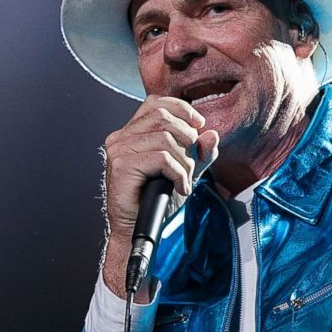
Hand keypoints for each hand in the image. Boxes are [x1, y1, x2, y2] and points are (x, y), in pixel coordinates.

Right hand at [101, 95, 218, 299]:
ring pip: (164, 138)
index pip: (156, 102)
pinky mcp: (122, 165)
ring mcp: (119, 150)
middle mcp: (121, 137)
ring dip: (184, 161)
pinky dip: (178, 173)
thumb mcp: (185, 170)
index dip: (181, 108)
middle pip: (163, 116)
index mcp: (132, 132)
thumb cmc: (156, 200)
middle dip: (187, 136)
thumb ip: (199, 153)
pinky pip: (161, 158)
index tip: (199, 124)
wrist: (138, 229)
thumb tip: (212, 134)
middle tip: (191, 161)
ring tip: (185, 179)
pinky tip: (179, 187)